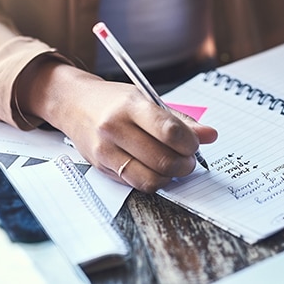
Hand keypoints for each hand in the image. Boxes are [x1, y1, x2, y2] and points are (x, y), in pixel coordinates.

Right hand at [19, 59, 217, 192]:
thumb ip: (179, 120)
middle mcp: (115, 128)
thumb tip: (210, 136)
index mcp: (131, 106)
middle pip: (163, 159)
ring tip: (174, 166)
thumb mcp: (146, 99)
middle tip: (189, 159)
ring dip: (170, 177)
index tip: (195, 144)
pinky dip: (153, 180)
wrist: (73, 104)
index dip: (190, 143)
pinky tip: (156, 169)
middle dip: (185, 164)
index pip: (169, 131)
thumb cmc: (114, 101)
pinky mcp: (101, 167)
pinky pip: (135, 184)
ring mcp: (106, 150)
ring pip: (150, 178)